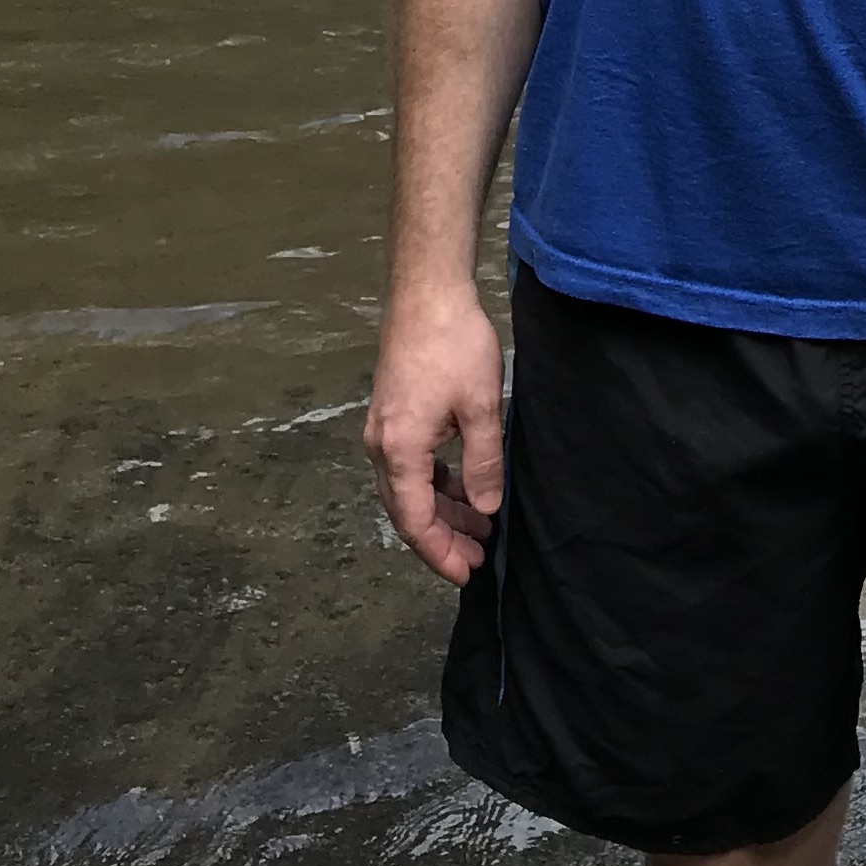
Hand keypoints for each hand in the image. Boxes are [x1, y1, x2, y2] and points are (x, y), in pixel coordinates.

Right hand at [364, 279, 507, 584]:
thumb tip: (485, 508)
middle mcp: (380, 446)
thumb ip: (482, 463)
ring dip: (441, 510)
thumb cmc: (454, 345)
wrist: (427, 292)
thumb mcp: (480, 407)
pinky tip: (462, 488)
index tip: (465, 573)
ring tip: (479, 525)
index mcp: (398, 450)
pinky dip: (435, 483)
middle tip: (477, 557)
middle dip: (441, 538)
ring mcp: (383, 430)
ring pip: (408, 488)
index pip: (414, 521)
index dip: (439, 553)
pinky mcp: (393, 415)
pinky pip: (409, 465)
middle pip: (406, 510)